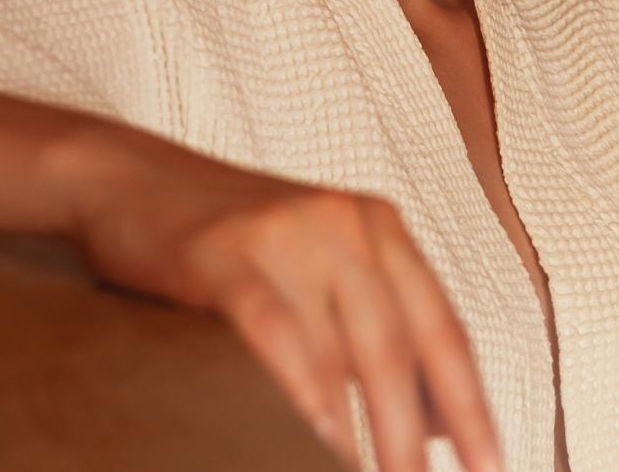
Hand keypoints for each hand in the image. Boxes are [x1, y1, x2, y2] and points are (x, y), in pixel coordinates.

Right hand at [52, 125, 506, 471]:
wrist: (124, 176)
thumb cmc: (225, 243)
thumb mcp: (315, 270)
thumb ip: (374, 330)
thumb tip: (440, 425)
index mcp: (380, 228)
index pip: (444, 328)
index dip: (471, 405)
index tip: (494, 465)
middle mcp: (346, 225)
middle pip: (397, 349)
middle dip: (414, 439)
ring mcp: (288, 234)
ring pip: (341, 352)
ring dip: (363, 435)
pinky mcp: (226, 254)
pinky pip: (276, 336)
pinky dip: (303, 395)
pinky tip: (323, 439)